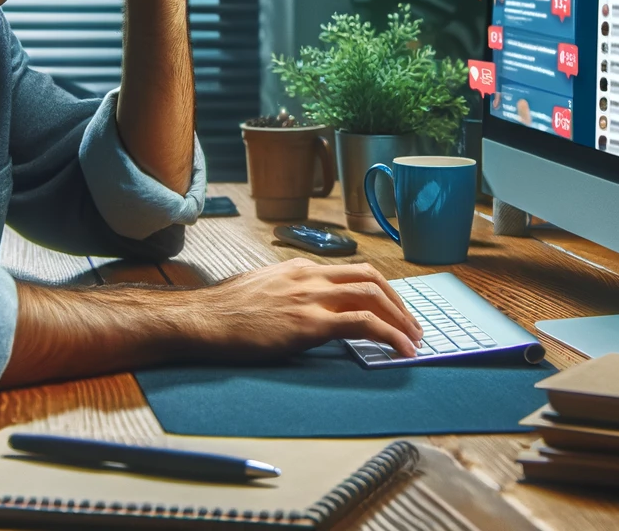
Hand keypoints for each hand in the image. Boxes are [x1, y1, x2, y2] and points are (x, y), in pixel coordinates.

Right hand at [184, 258, 424, 358]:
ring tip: (413, 340)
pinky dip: (390, 335)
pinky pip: (363, 324)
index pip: (351, 273)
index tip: (391, 310)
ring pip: (373, 296)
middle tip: (411, 325)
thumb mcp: (261, 289)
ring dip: (401, 319)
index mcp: (299, 268)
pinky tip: (402, 350)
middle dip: (398, 301)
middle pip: (370, 278)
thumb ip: (287, 293)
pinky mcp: (310, 323)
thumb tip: (301, 307)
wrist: (204, 319)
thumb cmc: (225, 311)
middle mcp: (310, 276)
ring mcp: (311, 297)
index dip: (378, 291)